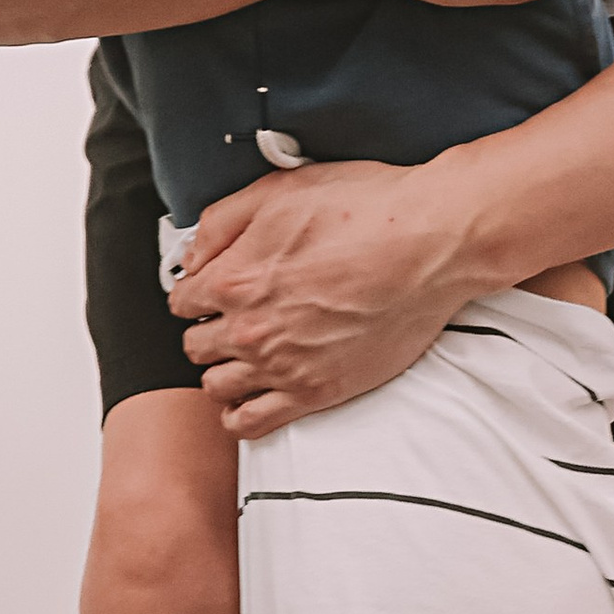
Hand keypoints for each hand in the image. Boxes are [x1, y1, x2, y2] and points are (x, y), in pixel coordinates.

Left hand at [168, 159, 479, 437]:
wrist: (431, 245)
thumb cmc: (367, 210)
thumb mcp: (280, 190)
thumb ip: (221, 222)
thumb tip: (192, 253)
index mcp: (235, 278)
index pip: (181, 301)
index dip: (196, 292)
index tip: (212, 290)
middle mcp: (250, 328)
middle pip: (195, 346)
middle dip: (208, 330)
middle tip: (233, 319)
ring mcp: (281, 366)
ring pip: (216, 386)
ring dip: (223, 370)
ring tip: (245, 356)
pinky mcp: (315, 393)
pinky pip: (252, 423)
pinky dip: (240, 415)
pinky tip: (251, 397)